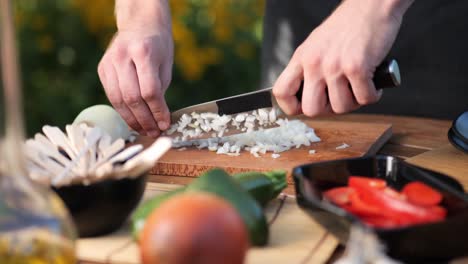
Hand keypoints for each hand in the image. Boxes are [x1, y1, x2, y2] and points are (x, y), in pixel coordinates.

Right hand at [98, 28, 172, 137]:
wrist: (140, 24)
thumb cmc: (158, 46)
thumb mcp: (166, 65)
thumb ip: (161, 90)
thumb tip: (159, 120)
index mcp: (143, 52)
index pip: (150, 91)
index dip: (157, 111)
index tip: (165, 124)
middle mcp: (122, 56)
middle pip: (132, 98)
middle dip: (144, 120)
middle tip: (154, 133)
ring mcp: (109, 62)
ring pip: (118, 100)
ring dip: (132, 120)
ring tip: (144, 131)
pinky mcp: (102, 68)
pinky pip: (112, 95)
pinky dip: (122, 111)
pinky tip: (133, 120)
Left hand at [273, 0, 412, 116]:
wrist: (371, 5)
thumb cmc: (347, 26)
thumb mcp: (316, 45)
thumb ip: (309, 67)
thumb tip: (307, 95)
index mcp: (301, 58)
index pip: (281, 92)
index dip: (291, 108)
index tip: (303, 109)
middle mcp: (314, 63)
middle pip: (311, 110)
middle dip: (328, 110)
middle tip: (339, 99)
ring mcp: (335, 66)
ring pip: (341, 108)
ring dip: (354, 103)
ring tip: (358, 87)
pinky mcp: (357, 67)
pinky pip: (364, 99)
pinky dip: (372, 95)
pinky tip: (373, 83)